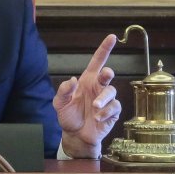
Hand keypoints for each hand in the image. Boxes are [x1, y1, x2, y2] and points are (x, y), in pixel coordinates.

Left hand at [53, 34, 121, 158]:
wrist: (76, 136)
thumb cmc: (68, 116)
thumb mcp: (60, 104)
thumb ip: (63, 91)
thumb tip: (72, 80)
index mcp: (87, 81)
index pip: (97, 61)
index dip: (104, 49)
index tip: (111, 38)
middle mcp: (98, 88)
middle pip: (108, 74)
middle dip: (107, 74)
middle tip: (105, 76)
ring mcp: (106, 100)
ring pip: (112, 91)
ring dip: (103, 99)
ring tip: (94, 108)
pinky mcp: (113, 112)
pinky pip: (115, 107)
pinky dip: (106, 112)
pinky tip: (98, 118)